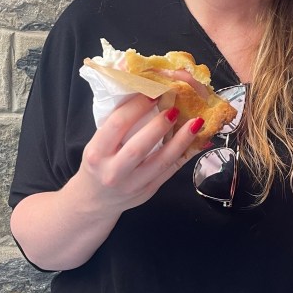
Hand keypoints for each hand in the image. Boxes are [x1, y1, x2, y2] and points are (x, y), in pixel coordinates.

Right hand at [76, 93, 203, 215]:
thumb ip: (117, 125)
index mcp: (97, 153)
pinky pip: (171, 171)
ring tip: (195, 123)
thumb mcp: (97, 144)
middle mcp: (113, 172)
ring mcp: (133, 184)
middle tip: (174, 108)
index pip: (117, 125)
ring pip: (161, 162)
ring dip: (181, 141)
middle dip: (159, 125)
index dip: (136, 106)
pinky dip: (185, 154)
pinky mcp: (149, 191)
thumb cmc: (98, 164)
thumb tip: (146, 95)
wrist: (95, 200)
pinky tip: (197, 141)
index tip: (152, 92)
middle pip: (138, 147)